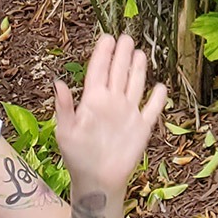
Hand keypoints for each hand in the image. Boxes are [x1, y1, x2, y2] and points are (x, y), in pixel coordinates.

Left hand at [54, 33, 167, 190]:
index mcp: (92, 100)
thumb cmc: (77, 157)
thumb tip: (58, 82)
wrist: (97, 181)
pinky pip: (153, 108)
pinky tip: (160, 87)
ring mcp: (128, 113)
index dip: (102, 54)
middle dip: (122, 54)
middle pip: (118, 72)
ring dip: (138, 69)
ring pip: (135, 84)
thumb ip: (64, 107)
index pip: (98, 71)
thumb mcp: (65, 132)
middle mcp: (112, 102)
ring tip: (140, 52)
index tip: (107, 37)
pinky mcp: (142, 127)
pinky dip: (158, 98)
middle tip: (126, 36)